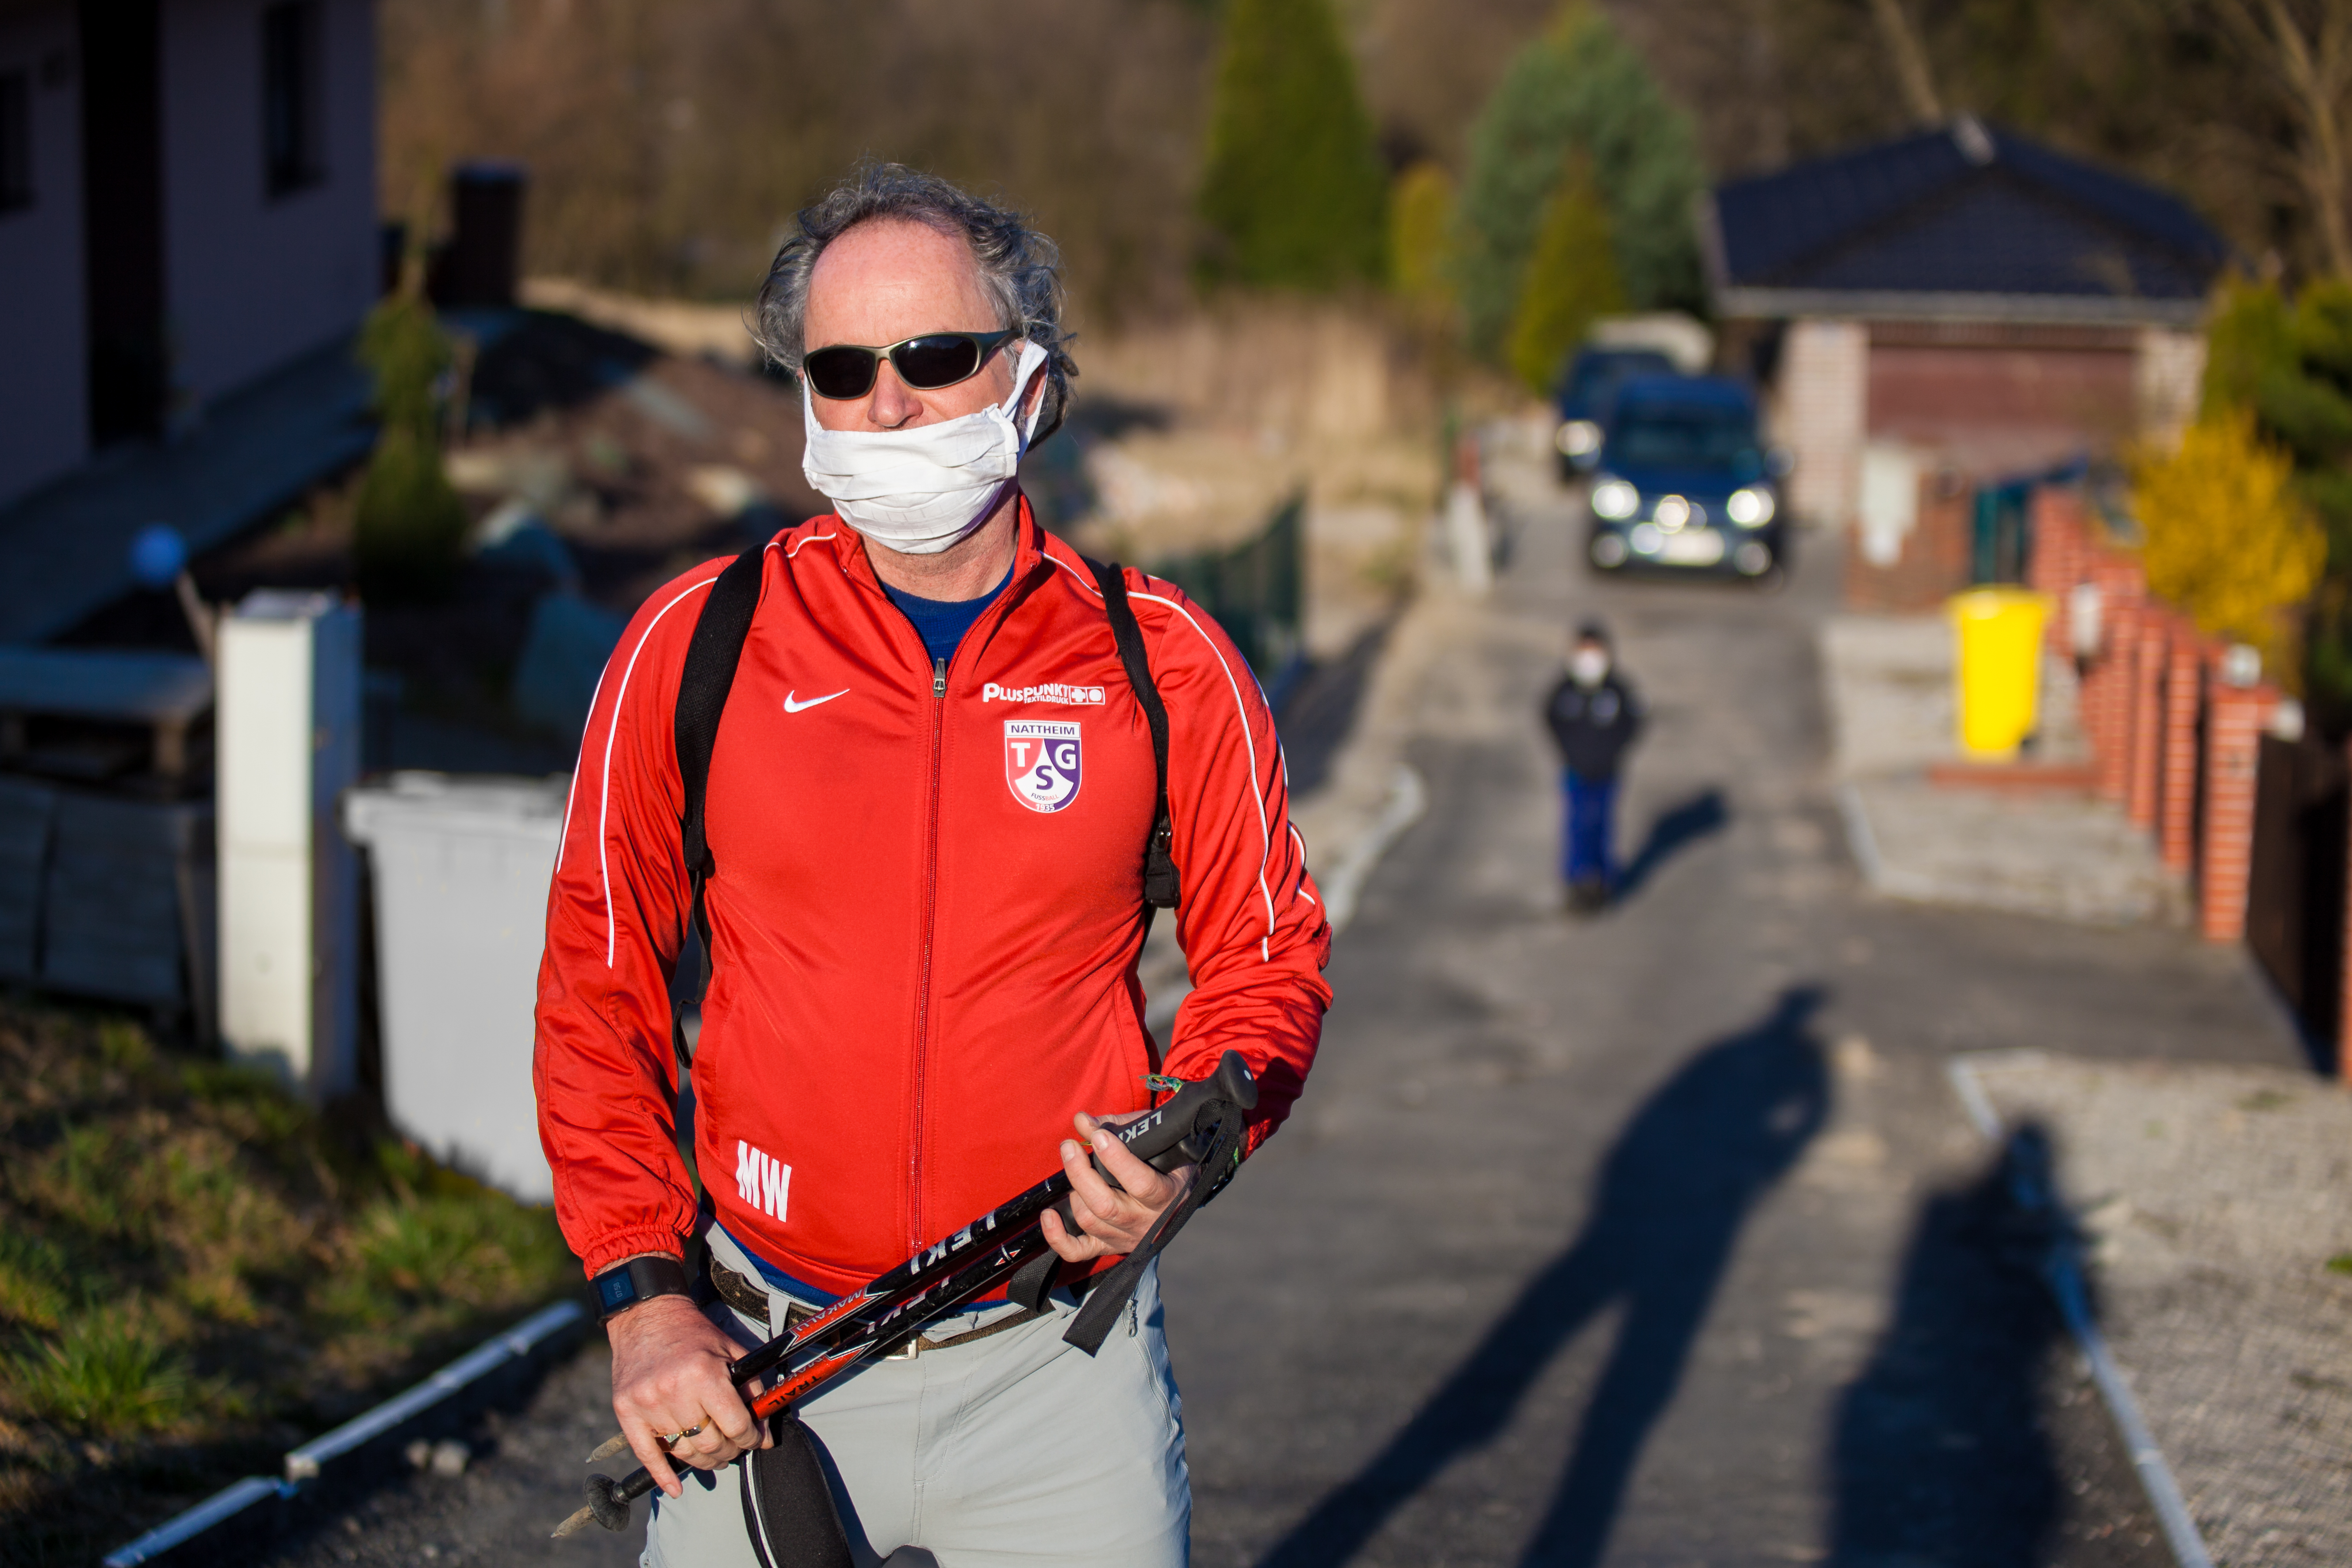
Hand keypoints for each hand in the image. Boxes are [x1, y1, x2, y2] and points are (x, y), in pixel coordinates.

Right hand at [605, 1290, 770, 1496]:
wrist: (647, 1316)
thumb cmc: (694, 1334)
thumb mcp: (731, 1353)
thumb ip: (753, 1390)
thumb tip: (766, 1433)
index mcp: (704, 1374)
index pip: (736, 1425)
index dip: (752, 1438)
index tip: (756, 1439)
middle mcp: (674, 1391)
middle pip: (711, 1444)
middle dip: (730, 1450)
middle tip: (735, 1446)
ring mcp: (648, 1403)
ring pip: (684, 1452)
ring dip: (705, 1460)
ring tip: (714, 1454)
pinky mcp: (626, 1411)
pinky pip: (647, 1454)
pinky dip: (663, 1475)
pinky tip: (675, 1487)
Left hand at [1040, 1111, 1197, 1263]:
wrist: (1179, 1200)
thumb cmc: (1167, 1164)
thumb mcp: (1155, 1142)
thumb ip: (1121, 1128)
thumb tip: (1082, 1121)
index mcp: (1167, 1195)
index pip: (1141, 1183)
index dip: (1116, 1159)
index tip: (1099, 1136)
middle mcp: (1146, 1222)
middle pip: (1106, 1206)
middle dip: (1080, 1174)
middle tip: (1069, 1146)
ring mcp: (1125, 1237)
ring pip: (1090, 1222)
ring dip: (1074, 1193)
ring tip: (1074, 1168)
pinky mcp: (1108, 1248)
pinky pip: (1078, 1251)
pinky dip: (1058, 1237)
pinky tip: (1049, 1215)